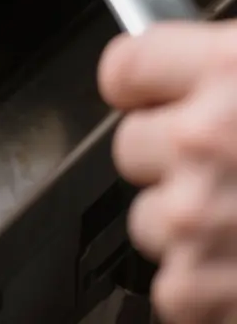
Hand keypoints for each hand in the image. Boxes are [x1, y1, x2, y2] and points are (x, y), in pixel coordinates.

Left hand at [99, 21, 236, 323]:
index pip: (124, 66)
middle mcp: (201, 138)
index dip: (140, 85)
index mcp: (227, 70)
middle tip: (225, 169)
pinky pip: (173, 286)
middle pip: (129, 144)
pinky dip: (207, 286)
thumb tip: (184, 77)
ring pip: (148, 218)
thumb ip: (223, 72)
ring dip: (187, 227)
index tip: (151, 94)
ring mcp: (195, 215)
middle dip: (168, 160)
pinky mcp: (198, 285)